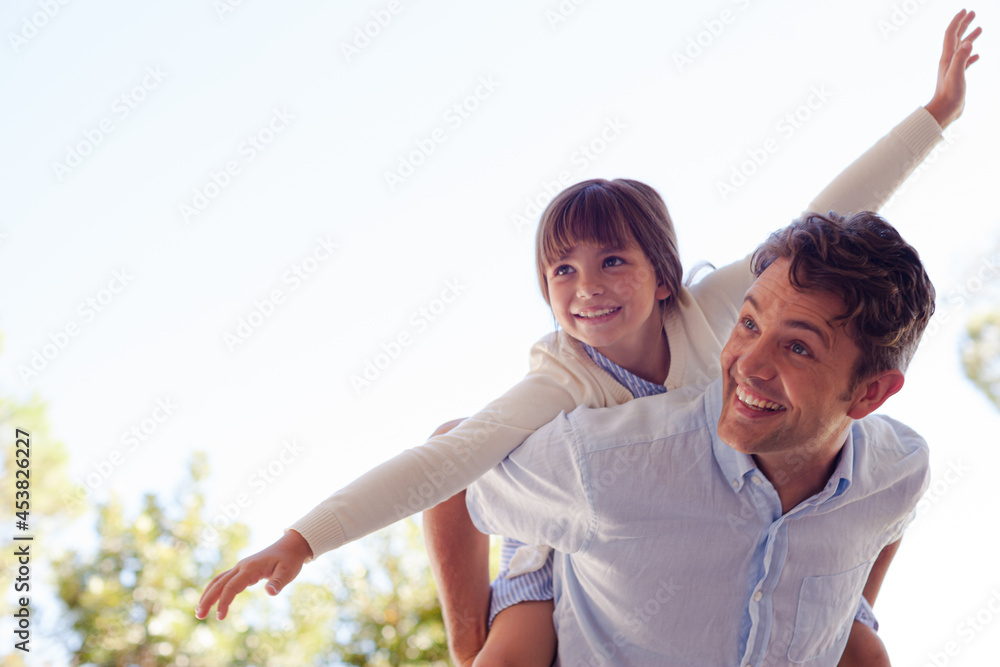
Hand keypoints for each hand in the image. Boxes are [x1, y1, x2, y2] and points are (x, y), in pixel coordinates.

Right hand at [195, 529, 312, 619]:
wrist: (291, 546)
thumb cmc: (290, 560)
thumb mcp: (288, 571)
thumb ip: (278, 582)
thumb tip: (270, 593)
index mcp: (250, 568)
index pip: (231, 587)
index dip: (224, 602)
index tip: (220, 617)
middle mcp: (242, 566)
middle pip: (219, 583)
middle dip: (207, 599)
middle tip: (199, 616)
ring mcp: (241, 567)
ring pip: (218, 580)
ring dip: (208, 594)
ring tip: (199, 611)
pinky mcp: (243, 569)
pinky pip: (224, 579)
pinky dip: (215, 589)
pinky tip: (212, 599)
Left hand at [925, 9, 981, 128]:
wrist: (944, 112)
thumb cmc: (949, 95)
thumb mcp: (957, 75)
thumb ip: (961, 59)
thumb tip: (967, 42)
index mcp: (947, 58)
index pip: (951, 34)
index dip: (957, 21)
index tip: (965, 10)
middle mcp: (949, 61)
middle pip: (955, 38)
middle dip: (963, 24)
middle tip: (972, 13)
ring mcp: (953, 69)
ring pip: (961, 48)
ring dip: (969, 37)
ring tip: (980, 28)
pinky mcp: (957, 77)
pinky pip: (965, 62)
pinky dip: (971, 55)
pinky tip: (977, 55)